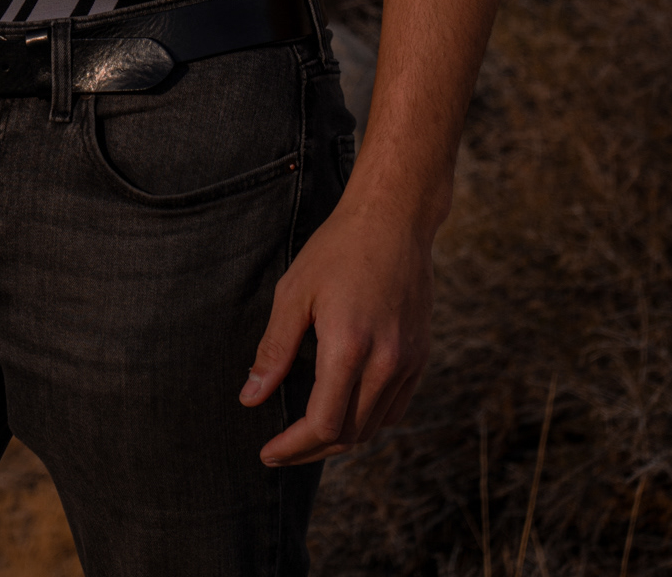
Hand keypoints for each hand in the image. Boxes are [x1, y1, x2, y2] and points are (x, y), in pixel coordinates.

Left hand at [239, 183, 432, 464]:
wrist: (394, 218)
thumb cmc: (338, 248)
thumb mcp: (294, 292)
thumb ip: (274, 350)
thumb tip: (250, 399)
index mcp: (349, 346)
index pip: (323, 424)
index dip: (293, 447)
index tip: (268, 452)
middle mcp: (386, 361)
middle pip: (349, 434)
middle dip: (311, 450)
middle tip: (281, 449)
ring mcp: (408, 360)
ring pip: (374, 426)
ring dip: (340, 438)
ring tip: (307, 434)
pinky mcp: (420, 354)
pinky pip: (395, 408)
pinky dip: (368, 420)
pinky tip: (345, 408)